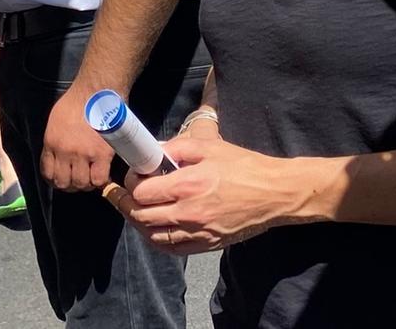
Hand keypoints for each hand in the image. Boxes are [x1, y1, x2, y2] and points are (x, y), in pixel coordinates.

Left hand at [41, 85, 116, 191]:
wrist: (97, 91)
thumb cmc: (77, 101)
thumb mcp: (56, 121)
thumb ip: (55, 141)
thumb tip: (59, 158)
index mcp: (51, 143)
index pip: (48, 173)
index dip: (55, 180)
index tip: (64, 178)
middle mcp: (64, 151)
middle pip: (63, 183)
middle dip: (70, 185)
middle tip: (79, 180)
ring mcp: (83, 154)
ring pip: (81, 184)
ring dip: (86, 184)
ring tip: (91, 176)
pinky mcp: (102, 154)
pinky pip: (98, 179)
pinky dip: (99, 180)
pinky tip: (101, 172)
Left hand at [110, 132, 309, 255]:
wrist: (275, 193)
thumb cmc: (244, 166)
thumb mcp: (210, 147)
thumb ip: (176, 147)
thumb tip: (152, 151)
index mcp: (188, 184)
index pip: (143, 191)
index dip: (130, 183)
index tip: (131, 176)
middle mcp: (189, 212)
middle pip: (142, 216)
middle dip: (126, 205)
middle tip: (120, 195)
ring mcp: (198, 232)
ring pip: (153, 236)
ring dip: (138, 223)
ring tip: (133, 210)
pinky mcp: (207, 244)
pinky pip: (171, 248)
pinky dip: (156, 239)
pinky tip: (153, 228)